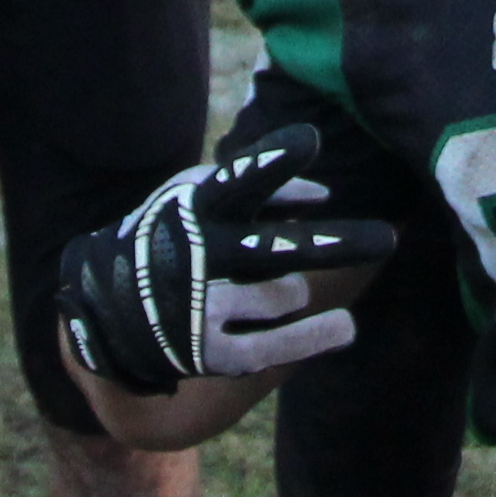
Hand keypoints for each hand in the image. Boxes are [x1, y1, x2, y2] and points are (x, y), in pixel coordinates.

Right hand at [52, 123, 398, 392]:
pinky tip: (345, 327)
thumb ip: (258, 187)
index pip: (241, 181)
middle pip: (279, 249)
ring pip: (289, 294)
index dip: (274, 163)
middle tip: (389, 240)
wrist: (107, 309)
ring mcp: (203, 309)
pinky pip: (281, 345)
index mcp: (195, 210)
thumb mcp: (196, 198)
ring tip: (256, 292)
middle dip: (334, 244)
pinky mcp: (210, 354)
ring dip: (292, 291)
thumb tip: (322, 195)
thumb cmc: (171, 235)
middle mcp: (199, 258)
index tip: (310, 142)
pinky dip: (317, 336)